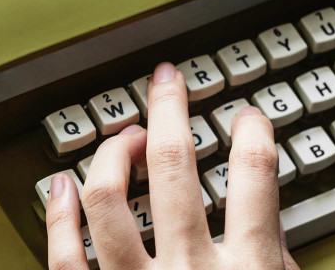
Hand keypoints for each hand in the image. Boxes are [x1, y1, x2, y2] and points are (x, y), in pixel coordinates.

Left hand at [45, 62, 297, 268]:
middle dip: (167, 111)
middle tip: (166, 82)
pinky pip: (65, 258)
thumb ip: (274, 261)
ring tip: (123, 138)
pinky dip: (59, 216)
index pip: (254, 174)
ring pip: (107, 201)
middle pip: (173, 166)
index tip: (246, 116)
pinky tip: (62, 186)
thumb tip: (269, 221)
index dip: (252, 131)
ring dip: (112, 156)